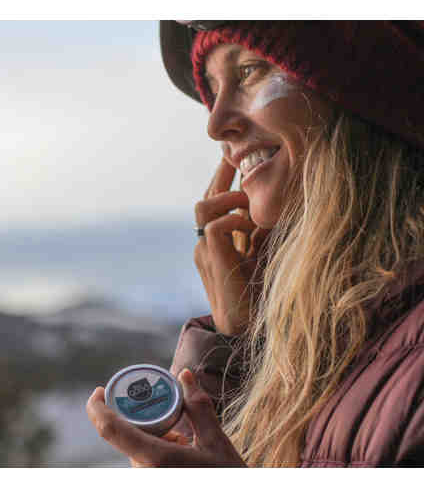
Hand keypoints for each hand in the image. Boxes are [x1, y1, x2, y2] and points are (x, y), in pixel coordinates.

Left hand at [86, 369, 245, 466]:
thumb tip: (185, 374)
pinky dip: (158, 454)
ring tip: (187, 448)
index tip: (99, 391)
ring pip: (137, 452)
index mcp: (156, 459)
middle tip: (178, 431)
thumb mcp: (216, 442)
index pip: (110, 429)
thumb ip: (198, 406)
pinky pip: (145, 465)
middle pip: (128, 439)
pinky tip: (183, 458)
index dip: (97, 407)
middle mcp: (144, 475)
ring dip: (156, 442)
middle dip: (147, 426)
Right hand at [194, 157, 269, 335]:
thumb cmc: (260, 293)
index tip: (234, 155)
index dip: (222, 177)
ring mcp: (204, 249)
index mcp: (218, 241)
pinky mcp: (209, 257)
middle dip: (221, 172)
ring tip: (251, 203)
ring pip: (204, 205)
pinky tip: (253, 230)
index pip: (216, 201)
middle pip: (206, 196)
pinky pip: (217, 225)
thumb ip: (262, 230)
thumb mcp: (264, 252)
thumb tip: (273, 204)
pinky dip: (236, 221)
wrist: (247, 326)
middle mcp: (206, 241)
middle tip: (233, 151)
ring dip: (230, 198)